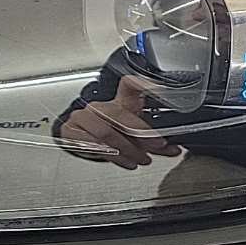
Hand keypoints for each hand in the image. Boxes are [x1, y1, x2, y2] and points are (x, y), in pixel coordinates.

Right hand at [60, 77, 181, 168]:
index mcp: (118, 101)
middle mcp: (99, 106)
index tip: (158, 88)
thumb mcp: (134, 135)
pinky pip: (92, 144)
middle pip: (119, 113)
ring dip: (127, 149)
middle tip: (156, 144)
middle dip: (140, 132)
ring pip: (106, 132)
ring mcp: (83, 118)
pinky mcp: (71, 131)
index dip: (142, 83)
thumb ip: (154, 142)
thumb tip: (174, 149)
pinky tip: (125, 161)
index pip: (129, 84)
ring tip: (141, 159)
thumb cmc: (110, 132)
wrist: (80, 138)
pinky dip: (113, 156)